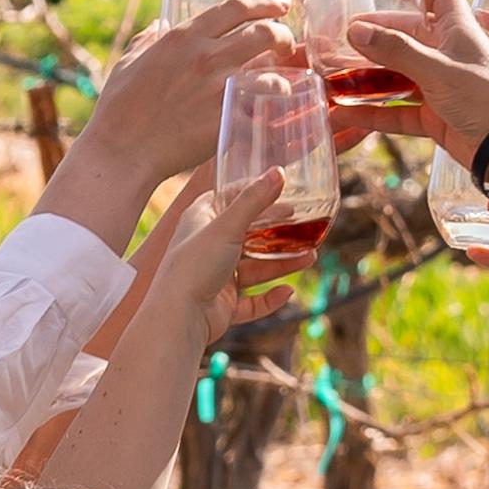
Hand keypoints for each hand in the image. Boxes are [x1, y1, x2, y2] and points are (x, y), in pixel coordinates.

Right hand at [81, 0, 291, 182]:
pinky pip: (263, 109)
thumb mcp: (129, 62)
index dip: (265, 1)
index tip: (280, 5)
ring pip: (271, 71)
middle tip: (286, 43)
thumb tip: (156, 26)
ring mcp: (218, 88)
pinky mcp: (225, 120)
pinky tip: (275, 111)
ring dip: (285, 73)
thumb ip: (147, 40)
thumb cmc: (118, 107)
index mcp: (184, 36)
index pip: (237, 6)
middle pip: (264, 31)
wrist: (122, 149)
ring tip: (285, 78)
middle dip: (283, 34)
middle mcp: (205, 56)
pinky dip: (272, 110)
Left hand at [151, 174, 310, 328]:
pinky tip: (288, 291)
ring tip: (310, 257)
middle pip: (248, 234)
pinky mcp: (223, 304)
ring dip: (281, 263)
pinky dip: (270, 298)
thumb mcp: (227, 226)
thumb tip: (279, 172)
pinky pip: (252, 301)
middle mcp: (208, 246)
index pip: (230, 198)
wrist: (179, 316)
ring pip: (255, 268)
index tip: (282, 188)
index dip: (255, 192)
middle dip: (276, 231)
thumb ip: (254, 199)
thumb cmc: (195, 265)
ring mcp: (216, 276)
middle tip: (302, 223)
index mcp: (201, 220)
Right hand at [339, 0, 488, 160]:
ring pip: (398, 75)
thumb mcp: (438, 69)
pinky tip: (345, 114)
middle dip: (377, 34)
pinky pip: (397, 112)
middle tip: (343, 33)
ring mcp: (441, 88)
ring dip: (369, 75)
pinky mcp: (435, 118)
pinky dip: (374, 113)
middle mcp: (450, 56)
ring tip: (333, 71)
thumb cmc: (485, 99)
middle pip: (408, 36)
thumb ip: (397, 51)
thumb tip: (356, 30)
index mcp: (459, 32)